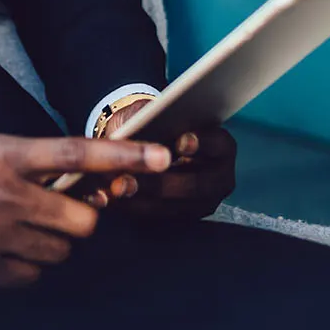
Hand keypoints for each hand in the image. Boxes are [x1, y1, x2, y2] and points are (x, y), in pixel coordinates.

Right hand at [0, 134, 171, 288]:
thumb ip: (22, 165)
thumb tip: (76, 188)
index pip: (75, 154)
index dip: (123, 155)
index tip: (162, 155)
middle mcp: (0, 194)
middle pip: (80, 221)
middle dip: (77, 220)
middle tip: (55, 215)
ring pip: (59, 252)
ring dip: (47, 245)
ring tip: (10, 231)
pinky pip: (30, 276)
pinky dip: (22, 267)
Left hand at [100, 102, 236, 220]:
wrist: (150, 140)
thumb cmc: (155, 122)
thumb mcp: (154, 113)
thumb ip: (152, 120)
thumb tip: (136, 130)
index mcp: (221, 147)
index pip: (218, 146)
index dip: (201, 144)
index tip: (180, 141)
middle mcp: (220, 178)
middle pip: (196, 186)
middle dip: (159, 183)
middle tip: (129, 178)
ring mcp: (203, 202)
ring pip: (175, 206)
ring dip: (141, 199)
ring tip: (115, 188)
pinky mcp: (182, 216)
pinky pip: (157, 216)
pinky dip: (131, 207)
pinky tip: (108, 198)